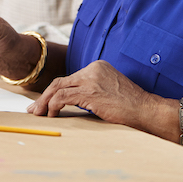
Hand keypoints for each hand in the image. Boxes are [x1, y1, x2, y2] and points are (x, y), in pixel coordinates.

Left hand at [28, 60, 154, 126]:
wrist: (147, 110)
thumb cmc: (131, 106)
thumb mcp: (109, 91)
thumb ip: (91, 91)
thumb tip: (70, 102)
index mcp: (97, 67)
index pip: (69, 78)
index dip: (54, 91)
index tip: (45, 102)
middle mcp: (92, 69)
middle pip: (60, 81)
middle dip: (44, 96)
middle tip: (35, 109)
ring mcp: (90, 79)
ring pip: (57, 88)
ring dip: (44, 102)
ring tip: (38, 113)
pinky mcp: (89, 92)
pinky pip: (63, 97)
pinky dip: (53, 105)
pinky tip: (52, 114)